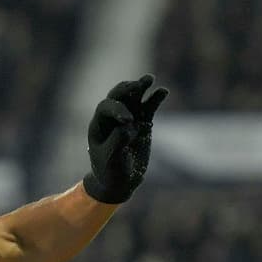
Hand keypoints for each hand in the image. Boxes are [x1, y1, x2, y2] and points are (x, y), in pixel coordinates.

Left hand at [81, 75, 168, 204]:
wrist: (119, 182)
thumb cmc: (109, 171)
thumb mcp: (111, 160)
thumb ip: (118, 141)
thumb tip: (130, 125)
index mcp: (99, 124)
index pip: (106, 108)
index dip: (117, 110)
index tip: (128, 121)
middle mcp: (112, 117)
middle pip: (118, 96)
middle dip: (127, 89)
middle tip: (138, 85)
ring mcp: (128, 118)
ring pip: (133, 98)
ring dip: (140, 87)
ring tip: (150, 79)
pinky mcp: (142, 122)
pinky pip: (149, 107)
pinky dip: (155, 98)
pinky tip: (163, 91)